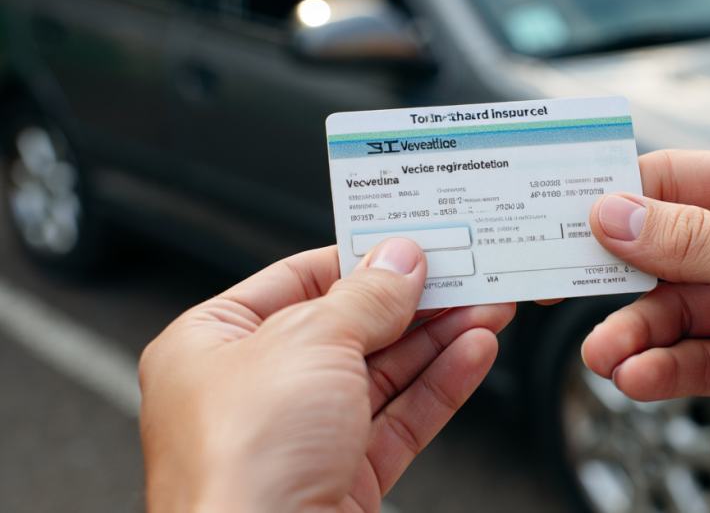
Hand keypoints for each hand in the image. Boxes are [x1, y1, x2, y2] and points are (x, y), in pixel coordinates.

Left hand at [140, 239, 513, 512]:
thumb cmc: (239, 467)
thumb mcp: (308, 344)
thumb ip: (365, 297)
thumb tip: (399, 262)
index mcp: (211, 345)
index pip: (297, 280)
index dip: (359, 259)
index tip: (409, 244)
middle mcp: (251, 391)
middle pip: (348, 327)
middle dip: (412, 302)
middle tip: (462, 274)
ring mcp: (297, 438)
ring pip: (382, 374)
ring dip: (438, 340)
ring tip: (484, 308)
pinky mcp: (339, 478)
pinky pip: (397, 419)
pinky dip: (439, 385)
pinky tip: (472, 354)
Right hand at [582, 150, 709, 497]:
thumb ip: (693, 241)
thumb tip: (615, 212)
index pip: (676, 180)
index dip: (617, 197)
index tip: (564, 217)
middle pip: (662, 251)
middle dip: (616, 277)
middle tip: (562, 290)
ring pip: (670, 311)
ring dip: (633, 334)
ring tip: (607, 356)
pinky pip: (692, 357)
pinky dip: (662, 369)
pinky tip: (641, 378)